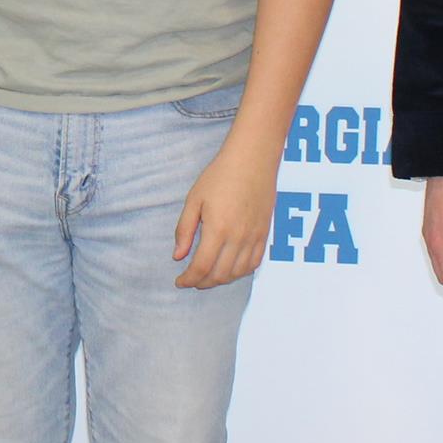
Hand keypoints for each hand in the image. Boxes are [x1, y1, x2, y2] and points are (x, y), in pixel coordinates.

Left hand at [174, 146, 276, 288]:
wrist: (252, 160)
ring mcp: (254, 237)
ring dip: (220, 280)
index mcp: (217, 229)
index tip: (179, 281)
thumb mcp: (194, 200)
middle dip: (202, 283)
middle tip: (191, 280)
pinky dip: (239, 272)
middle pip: (219, 275)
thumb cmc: (220, 176)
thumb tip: (177, 257)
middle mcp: (238, 238)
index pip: (201, 267)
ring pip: (237, 273)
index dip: (188, 279)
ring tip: (207, 276)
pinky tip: (229, 268)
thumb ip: (185, 230)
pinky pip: (254, 263)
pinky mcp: (264, 234)